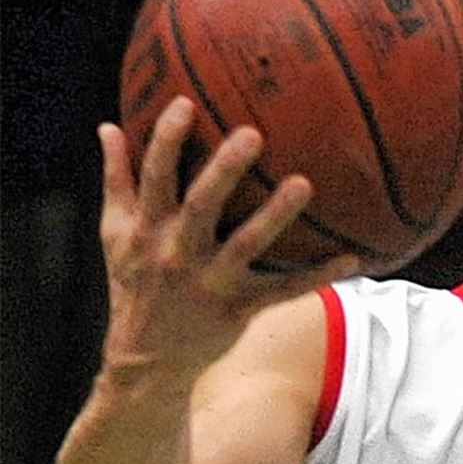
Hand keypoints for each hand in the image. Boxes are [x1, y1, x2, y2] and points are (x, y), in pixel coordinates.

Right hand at [99, 95, 359, 376]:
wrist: (148, 360)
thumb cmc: (135, 285)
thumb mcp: (115, 235)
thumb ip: (116, 181)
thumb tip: (109, 127)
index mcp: (148, 229)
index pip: (154, 177)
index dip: (167, 140)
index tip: (185, 103)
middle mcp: (178, 253)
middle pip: (201, 204)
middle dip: (224, 169)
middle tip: (252, 133)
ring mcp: (212, 283)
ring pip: (247, 245)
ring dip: (276, 215)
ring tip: (304, 184)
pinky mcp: (240, 310)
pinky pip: (284, 291)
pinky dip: (318, 277)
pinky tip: (352, 259)